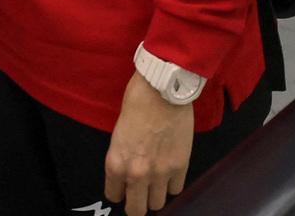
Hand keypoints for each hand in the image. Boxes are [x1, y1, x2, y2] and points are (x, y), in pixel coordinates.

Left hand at [104, 76, 195, 214]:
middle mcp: (136, 174)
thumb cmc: (136, 103)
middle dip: (137, 203)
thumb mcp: (118, 135)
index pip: (114, 196)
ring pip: (158, 203)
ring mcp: (160, 173)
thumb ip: (122, 158)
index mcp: (116, 164)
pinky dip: (173, 183)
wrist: (161, 90)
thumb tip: (127, 173)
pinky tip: (170, 171)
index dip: (120, 191)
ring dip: (156, 194)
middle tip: (140, 192)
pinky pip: (176, 189)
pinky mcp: (180, 166)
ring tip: (156, 181)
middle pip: (137, 210)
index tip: (124, 186)